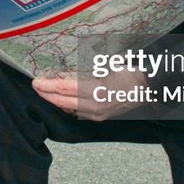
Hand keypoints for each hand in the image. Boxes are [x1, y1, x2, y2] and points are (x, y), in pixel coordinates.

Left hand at [32, 67, 149, 121]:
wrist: (148, 88)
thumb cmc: (129, 73)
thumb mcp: (106, 67)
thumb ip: (83, 72)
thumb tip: (64, 74)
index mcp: (96, 91)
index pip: (64, 88)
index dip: (47, 85)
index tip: (35, 81)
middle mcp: (94, 105)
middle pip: (61, 101)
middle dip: (45, 94)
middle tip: (36, 86)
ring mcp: (96, 114)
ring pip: (67, 108)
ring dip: (54, 99)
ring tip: (45, 91)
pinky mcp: (99, 117)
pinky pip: (76, 112)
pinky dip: (66, 105)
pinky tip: (61, 98)